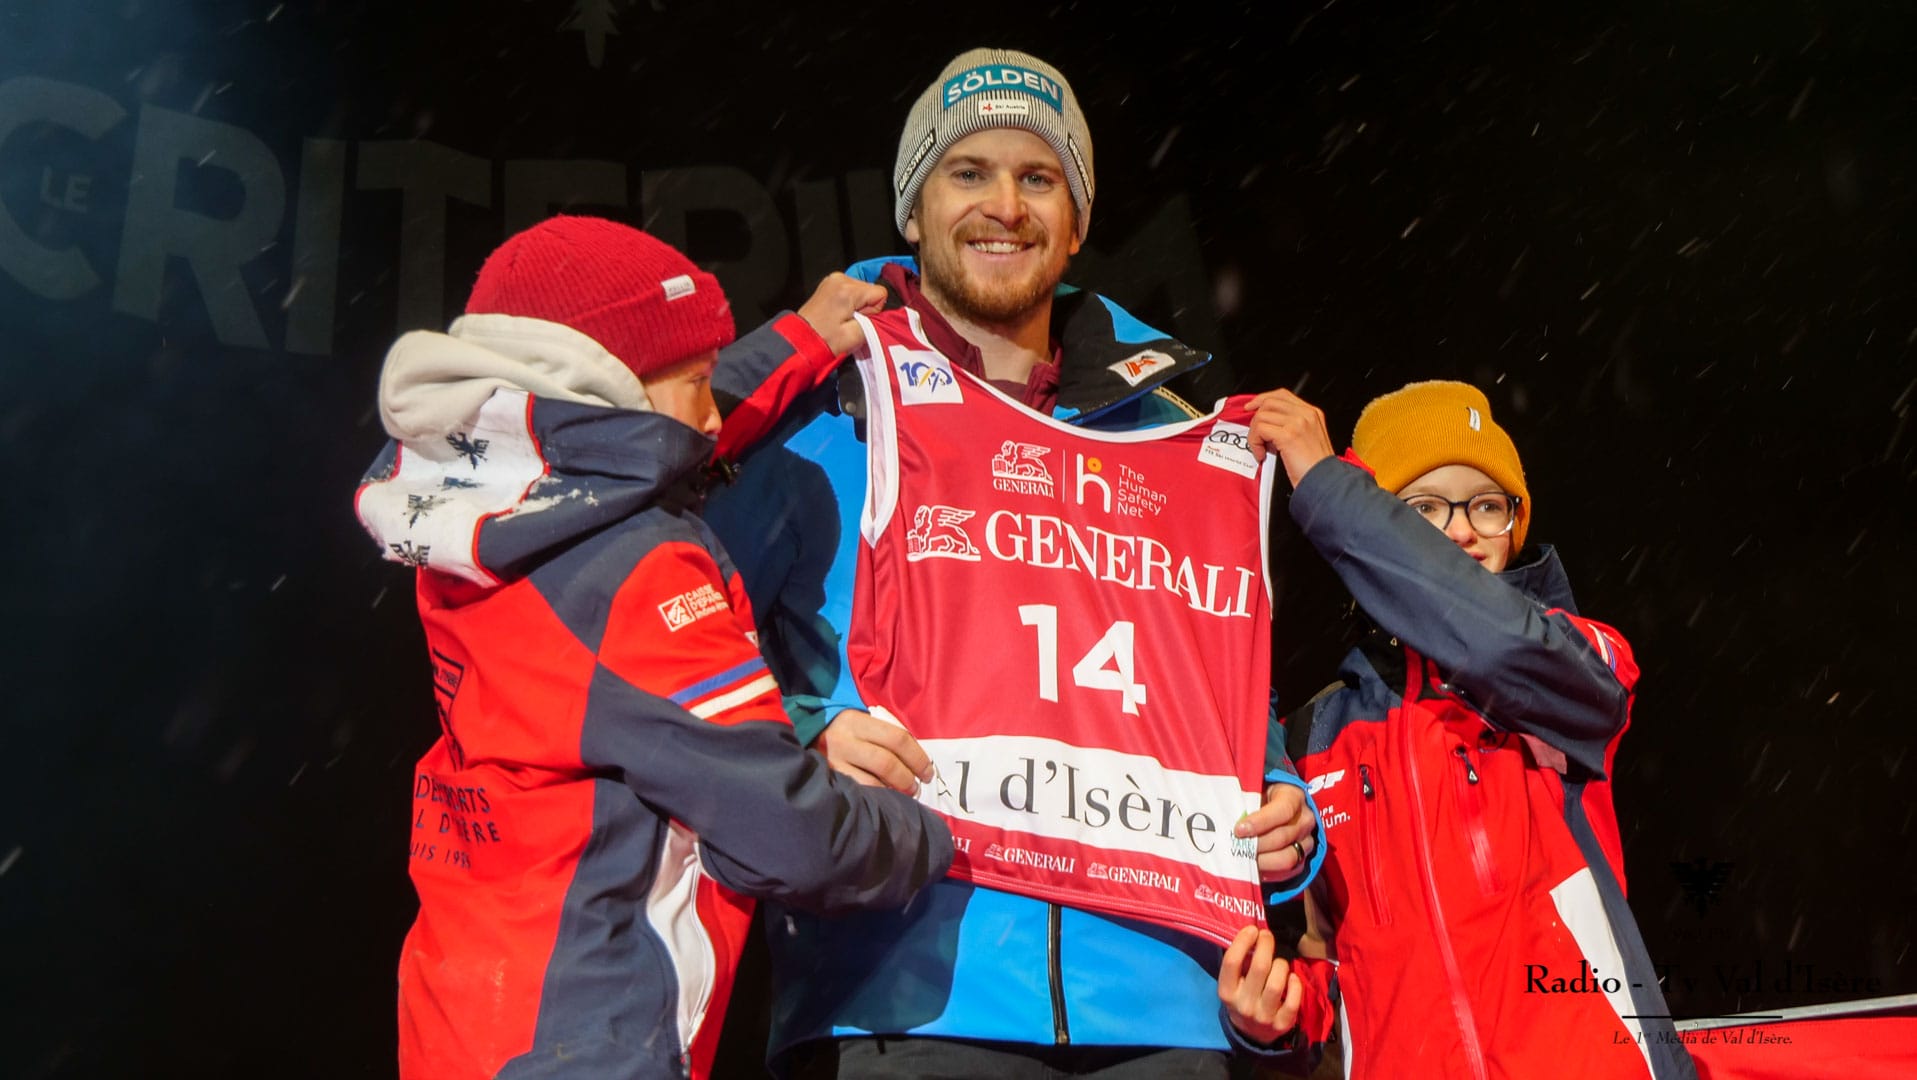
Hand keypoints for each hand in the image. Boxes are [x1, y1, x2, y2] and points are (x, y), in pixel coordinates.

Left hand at [795, 272, 886, 357]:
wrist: (799, 342)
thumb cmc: (825, 341)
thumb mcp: (857, 336)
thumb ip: (876, 322)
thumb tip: (884, 315)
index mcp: (847, 288)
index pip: (880, 293)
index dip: (874, 311)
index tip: (859, 322)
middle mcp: (840, 278)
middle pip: (870, 290)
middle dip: (865, 307)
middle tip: (849, 322)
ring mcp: (832, 280)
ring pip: (862, 291)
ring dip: (857, 306)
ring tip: (841, 319)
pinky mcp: (828, 284)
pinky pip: (850, 291)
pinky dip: (849, 302)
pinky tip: (838, 314)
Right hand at [812, 708, 933, 793]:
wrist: (806, 737)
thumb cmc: (845, 732)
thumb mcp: (863, 724)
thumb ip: (886, 738)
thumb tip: (915, 764)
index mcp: (857, 721)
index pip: (897, 739)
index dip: (918, 758)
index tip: (927, 772)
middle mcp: (844, 740)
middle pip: (886, 762)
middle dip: (907, 778)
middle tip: (916, 787)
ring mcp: (834, 762)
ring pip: (872, 782)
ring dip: (893, 792)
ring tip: (903, 795)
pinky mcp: (828, 779)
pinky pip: (858, 793)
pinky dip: (876, 798)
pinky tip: (884, 800)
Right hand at [1219, 926, 1304, 1045]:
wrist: (1251, 1033)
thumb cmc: (1242, 997)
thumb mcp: (1232, 983)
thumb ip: (1239, 962)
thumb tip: (1253, 932)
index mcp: (1227, 992)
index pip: (1232, 962)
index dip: (1243, 941)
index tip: (1252, 929)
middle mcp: (1244, 1005)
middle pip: (1259, 968)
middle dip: (1266, 945)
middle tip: (1267, 936)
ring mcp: (1264, 1016)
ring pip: (1277, 983)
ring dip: (1281, 965)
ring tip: (1279, 962)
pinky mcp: (1282, 1024)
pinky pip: (1293, 1000)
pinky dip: (1295, 984)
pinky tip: (1292, 978)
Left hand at [1234, 782, 1317, 880]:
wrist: (1273, 806)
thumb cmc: (1258, 796)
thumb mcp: (1253, 789)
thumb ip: (1243, 798)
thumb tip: (1226, 811)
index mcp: (1293, 796)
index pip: (1282, 810)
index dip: (1260, 822)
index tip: (1238, 830)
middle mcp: (1305, 819)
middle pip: (1282, 837)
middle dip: (1256, 845)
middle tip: (1236, 848)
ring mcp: (1306, 840)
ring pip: (1288, 858)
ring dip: (1263, 862)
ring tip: (1243, 860)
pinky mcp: (1303, 858)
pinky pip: (1290, 871)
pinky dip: (1271, 873)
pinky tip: (1254, 869)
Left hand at [1244, 388, 1333, 488]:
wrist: (1325, 481)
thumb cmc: (1315, 467)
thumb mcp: (1308, 439)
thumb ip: (1292, 426)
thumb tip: (1268, 423)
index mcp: (1312, 413)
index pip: (1282, 395)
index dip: (1263, 399)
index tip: (1251, 407)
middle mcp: (1306, 414)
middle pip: (1269, 402)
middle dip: (1255, 418)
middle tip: (1254, 435)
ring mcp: (1298, 423)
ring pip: (1261, 416)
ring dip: (1254, 434)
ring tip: (1261, 449)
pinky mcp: (1288, 435)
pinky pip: (1260, 429)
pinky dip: (1255, 443)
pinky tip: (1262, 454)